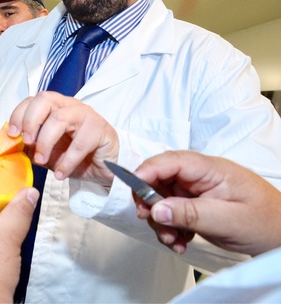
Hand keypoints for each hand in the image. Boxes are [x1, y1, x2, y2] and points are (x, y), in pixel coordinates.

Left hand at [7, 91, 118, 184]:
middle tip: (26, 141)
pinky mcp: (101, 129)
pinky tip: (61, 174)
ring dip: (46, 142)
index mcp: (55, 107)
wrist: (104, 168)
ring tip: (41, 161)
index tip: (12, 134)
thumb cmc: (74, 156)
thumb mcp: (47, 152)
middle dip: (31, 120)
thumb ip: (30, 146)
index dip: (19, 114)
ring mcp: (86, 115)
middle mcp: (69, 106)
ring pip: (60, 118)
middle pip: (45, 100)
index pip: (33, 100)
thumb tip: (10, 145)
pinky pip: (80, 143)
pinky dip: (67, 161)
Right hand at [134, 150, 280, 256]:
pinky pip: (171, 213)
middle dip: (151, 203)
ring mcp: (197, 191)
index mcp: (211, 169)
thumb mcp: (229, 220)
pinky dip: (170, 228)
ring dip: (161, 221)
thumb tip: (157, 209)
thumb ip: (192, 213)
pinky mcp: (195, 205)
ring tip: (173, 240)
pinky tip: (180, 241)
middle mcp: (200, 176)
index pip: (171, 161)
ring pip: (162, 199)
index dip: (147, 172)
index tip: (135, 191)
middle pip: (160, 179)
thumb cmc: (268, 222)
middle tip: (153, 222)